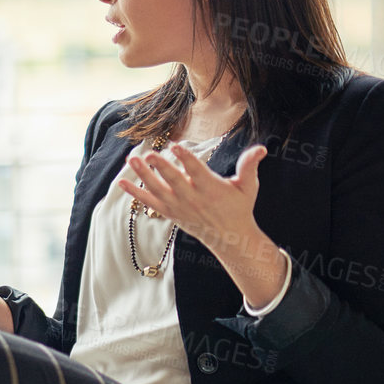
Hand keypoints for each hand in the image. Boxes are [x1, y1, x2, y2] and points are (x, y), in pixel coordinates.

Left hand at [118, 142, 284, 302]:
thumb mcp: (248, 187)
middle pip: (174, 181)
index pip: (197, 171)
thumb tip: (262, 148)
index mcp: (211, 188)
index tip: (176, 146)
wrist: (228, 237)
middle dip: (161, 168)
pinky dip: (135, 193)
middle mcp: (192, 198)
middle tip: (148, 154)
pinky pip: (149, 203)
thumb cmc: (238, 207)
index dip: (187, 159)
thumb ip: (249, 166)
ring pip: (158, 190)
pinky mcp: (169, 213)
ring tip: (131, 159)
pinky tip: (121, 182)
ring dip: (143, 176)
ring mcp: (178, 206)